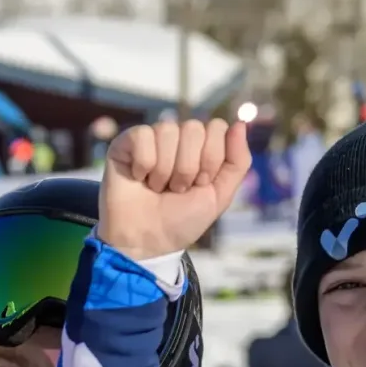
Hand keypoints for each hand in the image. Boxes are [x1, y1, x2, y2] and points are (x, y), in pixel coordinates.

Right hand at [99, 118, 251, 258]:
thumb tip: (240, 123)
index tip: (198, 184)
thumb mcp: (219, 196)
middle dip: (188, 168)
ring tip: (156, 188)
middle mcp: (177, 138)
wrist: (146, 243)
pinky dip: (143, 164)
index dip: (210, 159)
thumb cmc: (180, 221)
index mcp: (201, 146)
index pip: (217, 127)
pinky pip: (142, 135)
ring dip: (164, 170)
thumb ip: (238, 162)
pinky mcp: (125, 143)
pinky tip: (138, 178)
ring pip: (168, 130)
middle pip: (194, 128)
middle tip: (175, 189)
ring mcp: (151, 138)